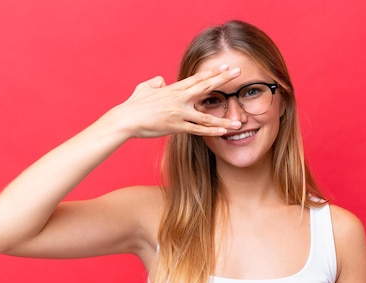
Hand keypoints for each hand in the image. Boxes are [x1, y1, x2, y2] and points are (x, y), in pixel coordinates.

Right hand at [110, 65, 242, 138]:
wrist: (126, 118)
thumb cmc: (134, 104)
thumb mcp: (145, 87)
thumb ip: (156, 82)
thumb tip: (162, 80)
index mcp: (174, 89)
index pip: (197, 78)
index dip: (213, 72)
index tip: (226, 66)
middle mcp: (179, 99)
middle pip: (205, 87)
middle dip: (223, 80)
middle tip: (239, 73)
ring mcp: (179, 113)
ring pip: (206, 116)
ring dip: (223, 120)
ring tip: (238, 123)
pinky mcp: (176, 127)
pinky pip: (197, 130)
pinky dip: (210, 132)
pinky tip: (222, 133)